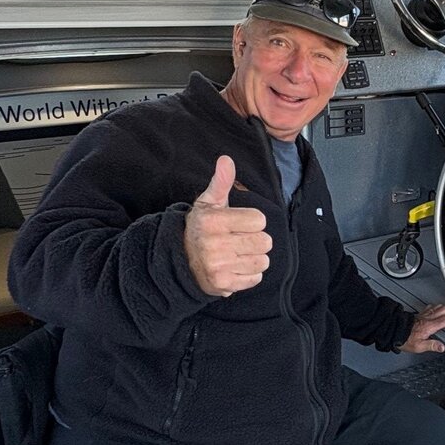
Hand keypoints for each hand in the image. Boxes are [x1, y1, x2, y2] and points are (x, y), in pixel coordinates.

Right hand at [184, 155, 271, 297]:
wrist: (180, 260)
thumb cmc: (201, 228)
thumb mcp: (208, 203)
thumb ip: (221, 182)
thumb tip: (226, 159)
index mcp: (214, 221)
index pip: (260, 220)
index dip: (253, 221)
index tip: (239, 224)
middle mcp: (215, 244)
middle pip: (265, 242)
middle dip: (256, 240)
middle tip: (239, 240)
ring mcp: (219, 266)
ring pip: (262, 261)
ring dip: (254, 258)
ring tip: (237, 254)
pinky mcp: (223, 284)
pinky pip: (256, 279)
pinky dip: (249, 275)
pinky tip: (235, 267)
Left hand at [398, 304, 444, 353]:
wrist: (394, 332)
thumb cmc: (405, 339)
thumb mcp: (419, 347)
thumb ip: (432, 346)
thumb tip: (442, 347)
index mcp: (429, 326)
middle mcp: (427, 318)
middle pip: (444, 309)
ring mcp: (423, 314)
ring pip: (438, 306)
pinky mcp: (419, 313)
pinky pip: (431, 307)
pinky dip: (436, 309)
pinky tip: (436, 313)